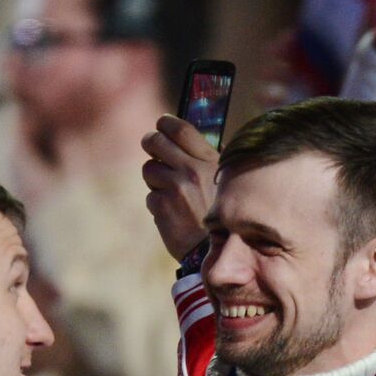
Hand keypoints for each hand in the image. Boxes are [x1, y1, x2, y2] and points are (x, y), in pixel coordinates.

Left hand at [142, 115, 218, 260]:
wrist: (220, 252)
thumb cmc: (226, 218)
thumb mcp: (226, 183)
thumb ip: (208, 162)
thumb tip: (187, 145)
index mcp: (209, 161)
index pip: (180, 129)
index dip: (165, 123)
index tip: (161, 125)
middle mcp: (190, 171)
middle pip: (155, 142)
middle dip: (150, 142)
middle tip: (152, 147)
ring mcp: (173, 188)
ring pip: (149, 169)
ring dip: (155, 178)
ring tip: (170, 191)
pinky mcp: (161, 206)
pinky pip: (150, 196)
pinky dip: (158, 203)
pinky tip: (174, 213)